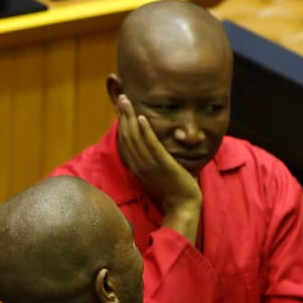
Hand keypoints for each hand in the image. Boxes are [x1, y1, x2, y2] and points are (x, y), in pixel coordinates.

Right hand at [114, 94, 201, 242]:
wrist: (182, 205)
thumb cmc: (172, 188)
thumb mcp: (156, 171)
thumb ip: (151, 157)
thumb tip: (151, 143)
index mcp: (136, 166)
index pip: (124, 141)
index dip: (121, 123)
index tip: (120, 107)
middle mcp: (139, 165)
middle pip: (126, 136)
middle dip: (123, 115)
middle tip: (121, 97)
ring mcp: (150, 165)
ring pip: (135, 138)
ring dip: (130, 117)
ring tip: (127, 101)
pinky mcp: (163, 165)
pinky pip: (152, 146)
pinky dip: (146, 130)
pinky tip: (143, 117)